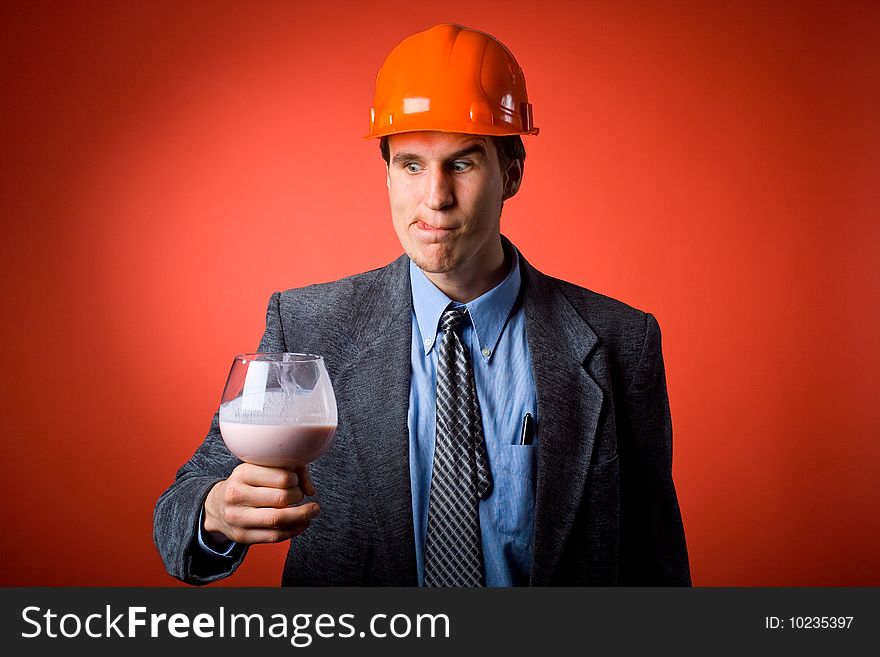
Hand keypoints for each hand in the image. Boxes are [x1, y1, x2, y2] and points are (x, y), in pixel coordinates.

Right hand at [203, 462, 318, 544]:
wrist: (216, 506)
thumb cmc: (247, 484)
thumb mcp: (260, 469)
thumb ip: (290, 471)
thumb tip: (311, 491)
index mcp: (242, 473)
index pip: (282, 477)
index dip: (296, 480)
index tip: (296, 481)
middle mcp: (237, 495)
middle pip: (282, 498)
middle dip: (299, 497)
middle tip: (301, 495)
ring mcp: (238, 518)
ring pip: (279, 519)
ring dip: (302, 516)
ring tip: (313, 511)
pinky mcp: (242, 536)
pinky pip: (275, 536)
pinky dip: (295, 530)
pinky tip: (303, 523)